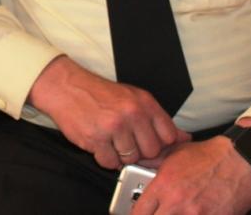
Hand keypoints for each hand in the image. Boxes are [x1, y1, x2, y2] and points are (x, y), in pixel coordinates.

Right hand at [27, 57, 189, 169]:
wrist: (66, 87)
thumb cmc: (99, 93)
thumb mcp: (133, 97)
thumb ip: (158, 119)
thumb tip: (184, 138)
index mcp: (144, 102)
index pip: (169, 135)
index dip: (161, 144)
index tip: (151, 143)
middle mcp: (131, 113)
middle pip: (151, 151)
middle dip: (140, 151)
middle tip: (127, 141)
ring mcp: (114, 127)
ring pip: (130, 158)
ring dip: (121, 154)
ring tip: (111, 140)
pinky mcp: (96, 139)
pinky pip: (109, 162)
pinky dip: (105, 157)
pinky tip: (100, 143)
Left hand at [130, 137, 250, 214]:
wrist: (239, 159)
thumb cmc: (209, 156)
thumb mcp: (174, 153)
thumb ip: (153, 163)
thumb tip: (138, 165)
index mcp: (164, 185)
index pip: (139, 211)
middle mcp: (176, 202)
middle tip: (158, 214)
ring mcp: (195, 214)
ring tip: (176, 213)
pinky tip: (195, 214)